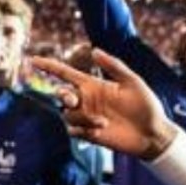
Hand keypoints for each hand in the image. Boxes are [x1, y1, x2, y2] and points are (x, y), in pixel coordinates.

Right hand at [32, 50, 176, 159]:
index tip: (33, 59)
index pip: (65, 74)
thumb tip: (94, 50)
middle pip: (61, 94)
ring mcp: (87, 118)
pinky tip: (99, 131)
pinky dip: (82, 130)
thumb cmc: (146, 106)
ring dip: (82, 118)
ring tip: (104, 122)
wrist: (152, 134)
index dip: (49, 66)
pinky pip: (73, 131)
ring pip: (67, 115)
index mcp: (93, 85)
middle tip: (73, 99)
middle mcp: (86, 100)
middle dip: (63, 95)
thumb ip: (114, 66)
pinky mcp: (89, 134)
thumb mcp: (132, 82)